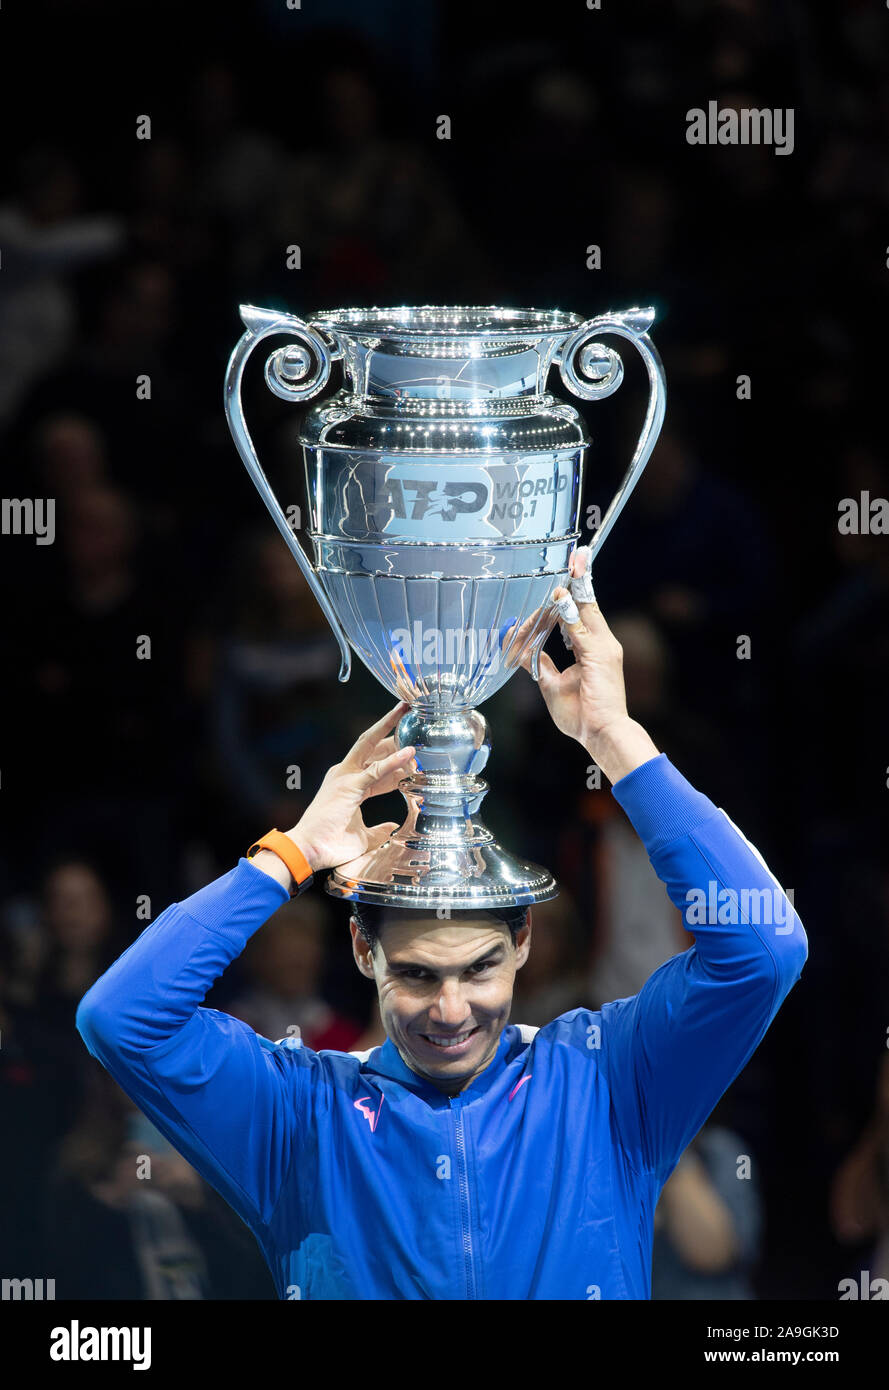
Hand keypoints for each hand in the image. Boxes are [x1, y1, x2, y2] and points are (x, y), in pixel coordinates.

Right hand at [286, 701, 416, 871]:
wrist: (308, 851)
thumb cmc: (330, 845)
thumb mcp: (363, 837)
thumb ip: (378, 830)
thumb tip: (391, 827)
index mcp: (348, 785)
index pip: (377, 766)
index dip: (398, 760)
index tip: (416, 754)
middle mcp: (346, 774)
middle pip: (373, 745)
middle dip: (391, 728)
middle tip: (410, 713)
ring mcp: (345, 777)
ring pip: (371, 745)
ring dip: (391, 729)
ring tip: (409, 713)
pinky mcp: (348, 785)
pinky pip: (376, 770)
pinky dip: (394, 760)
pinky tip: (410, 752)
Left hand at [510, 550, 659, 782]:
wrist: (602, 734)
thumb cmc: (582, 715)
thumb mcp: (553, 684)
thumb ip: (542, 663)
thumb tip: (526, 650)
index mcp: (594, 648)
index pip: (584, 610)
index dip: (577, 589)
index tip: (572, 567)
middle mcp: (603, 642)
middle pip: (588, 602)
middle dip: (581, 577)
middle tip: (576, 554)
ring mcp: (604, 647)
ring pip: (586, 609)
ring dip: (576, 585)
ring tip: (573, 561)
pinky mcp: (601, 655)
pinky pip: (582, 627)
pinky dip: (570, 611)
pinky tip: (559, 597)